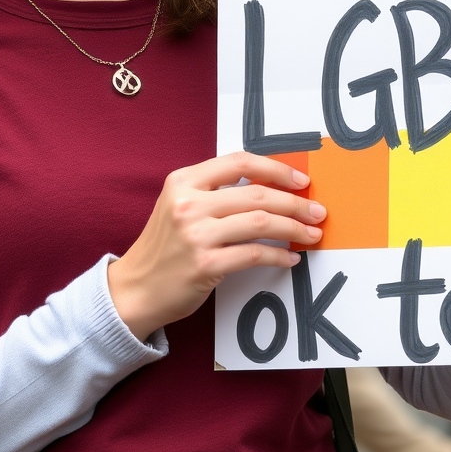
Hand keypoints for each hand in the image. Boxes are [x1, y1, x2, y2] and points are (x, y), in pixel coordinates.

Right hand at [107, 152, 325, 340]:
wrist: (133, 289)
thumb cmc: (164, 247)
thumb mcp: (179, 204)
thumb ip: (215, 190)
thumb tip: (271, 186)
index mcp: (184, 180)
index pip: (239, 162)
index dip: (276, 169)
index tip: (301, 180)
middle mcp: (189, 203)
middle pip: (256, 193)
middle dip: (295, 202)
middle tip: (317, 211)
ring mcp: (196, 235)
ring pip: (261, 222)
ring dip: (294, 228)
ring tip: (311, 234)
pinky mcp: (205, 266)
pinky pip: (254, 254)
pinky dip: (279, 255)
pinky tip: (291, 258)